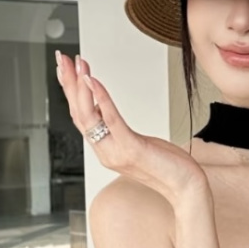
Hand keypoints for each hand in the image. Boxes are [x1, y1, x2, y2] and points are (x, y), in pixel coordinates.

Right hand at [55, 51, 206, 202]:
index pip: (80, 117)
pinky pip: (111, 121)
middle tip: (63, 58)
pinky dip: (101, 99)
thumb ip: (118, 129)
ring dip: (81, 87)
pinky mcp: (131, 149)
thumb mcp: (137, 143)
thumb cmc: (167, 165)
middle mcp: (105, 152)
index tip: (66, 68)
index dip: (70, 91)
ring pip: (88, 116)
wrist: (185, 188)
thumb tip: (104, 107)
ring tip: (78, 65)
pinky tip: (94, 82)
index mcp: (105, 149)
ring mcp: (116, 152)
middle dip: (69, 83)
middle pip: (78, 113)